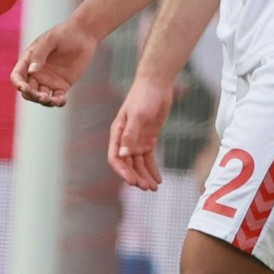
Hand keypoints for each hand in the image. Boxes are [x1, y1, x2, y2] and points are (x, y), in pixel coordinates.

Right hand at [12, 18, 97, 106]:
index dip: (18, 84)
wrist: (83, 35)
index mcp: (28, 61)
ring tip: (53, 100)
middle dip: (32, 96)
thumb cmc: (64, 34)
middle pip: (28, 91)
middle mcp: (36, 73)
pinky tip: (61, 101)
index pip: (17, 76)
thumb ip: (39, 54)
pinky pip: (57, 98)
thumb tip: (32, 71)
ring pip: (40, 97)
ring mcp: (48, 80)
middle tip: (43, 97)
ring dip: (44, 101)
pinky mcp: (62, 86)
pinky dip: (58, 102)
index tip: (24, 88)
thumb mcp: (50, 40)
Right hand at [108, 76, 174, 190]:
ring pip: (138, 163)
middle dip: (135, 177)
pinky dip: (152, 169)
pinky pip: (149, 158)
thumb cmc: (143, 97)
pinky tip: (158, 179)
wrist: (156, 84)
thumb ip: (130, 135)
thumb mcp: (138, 116)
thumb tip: (123, 155)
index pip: (115, 158)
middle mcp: (124, 139)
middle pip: (127, 164)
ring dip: (144, 176)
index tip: (133, 182)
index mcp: (117, 133)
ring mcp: (137, 140)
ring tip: (153, 188)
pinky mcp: (148, 138)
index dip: (122, 171)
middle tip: (146, 188)